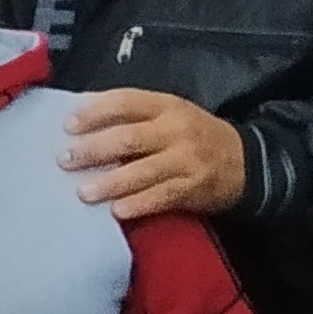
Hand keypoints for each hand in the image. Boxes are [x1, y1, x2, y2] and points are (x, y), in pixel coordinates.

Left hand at [62, 89, 248, 219]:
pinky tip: (116, 211)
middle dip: (94, 149)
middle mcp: (176, 130)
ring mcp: (186, 160)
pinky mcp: (193, 188)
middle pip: (129, 138)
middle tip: (65, 160)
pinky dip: (138, 204)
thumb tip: (84, 115)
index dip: (95, 112)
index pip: (126, 102)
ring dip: (110, 182)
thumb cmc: (195, 136)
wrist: (247, 162)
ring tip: (83, 191)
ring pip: (143, 170)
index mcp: (167, 106)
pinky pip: (161, 196)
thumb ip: (135, 114)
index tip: (68, 125)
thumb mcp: (171, 114)